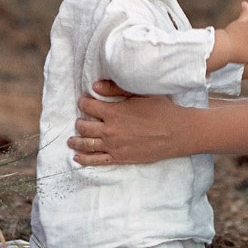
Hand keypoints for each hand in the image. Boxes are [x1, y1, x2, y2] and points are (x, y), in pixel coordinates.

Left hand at [70, 88, 189, 165]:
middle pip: (84, 126)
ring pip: (87, 144)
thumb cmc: (161, 110)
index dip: (83, 102)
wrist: (177, 132)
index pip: (88, 106)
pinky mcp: (120, 158)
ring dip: (76, 141)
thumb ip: (115, 89)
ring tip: (71, 140)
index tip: (83, 101)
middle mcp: (110, 130)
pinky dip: (84, 159)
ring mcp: (114, 146)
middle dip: (79, 122)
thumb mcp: (139, 93)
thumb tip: (95, 86)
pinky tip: (77, 158)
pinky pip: (97, 160)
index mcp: (114, 112)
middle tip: (80, 120)